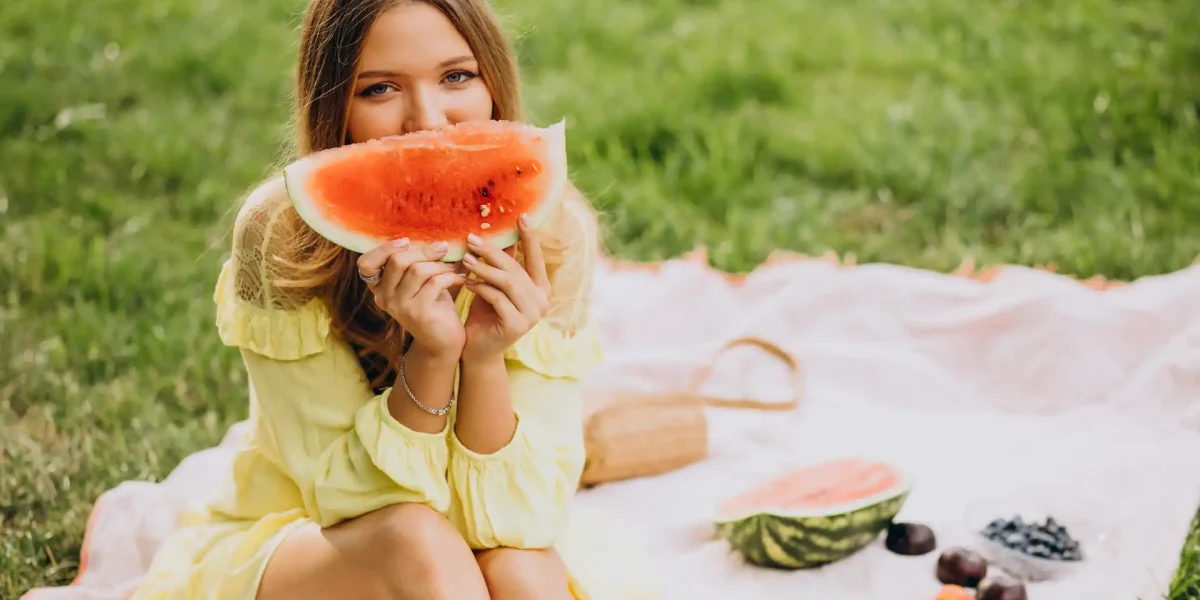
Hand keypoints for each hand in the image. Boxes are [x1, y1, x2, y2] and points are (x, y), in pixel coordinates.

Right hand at [357, 239, 465, 357]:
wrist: (443, 341)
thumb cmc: (432, 305)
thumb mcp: (418, 281)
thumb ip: (413, 261)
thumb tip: (428, 233)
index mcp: (379, 288)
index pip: (365, 264)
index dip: (384, 249)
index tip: (406, 241)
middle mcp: (384, 298)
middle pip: (397, 260)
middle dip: (423, 250)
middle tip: (443, 248)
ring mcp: (399, 307)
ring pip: (417, 270)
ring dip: (439, 265)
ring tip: (452, 268)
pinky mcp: (418, 313)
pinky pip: (434, 282)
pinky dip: (450, 276)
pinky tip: (460, 279)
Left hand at [461, 214, 549, 362]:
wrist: (479, 349)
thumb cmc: (486, 314)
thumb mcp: (494, 285)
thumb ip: (502, 264)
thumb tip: (498, 233)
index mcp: (541, 289)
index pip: (536, 258)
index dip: (530, 237)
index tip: (522, 216)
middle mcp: (542, 301)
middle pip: (515, 268)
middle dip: (492, 252)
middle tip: (471, 239)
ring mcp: (532, 314)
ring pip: (507, 282)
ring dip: (483, 268)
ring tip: (465, 259)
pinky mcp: (517, 325)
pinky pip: (497, 298)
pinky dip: (480, 288)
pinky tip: (466, 282)